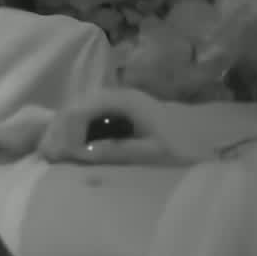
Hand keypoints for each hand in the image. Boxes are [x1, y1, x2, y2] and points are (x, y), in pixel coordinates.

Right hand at [39, 87, 202, 165]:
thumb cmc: (185, 153)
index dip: (64, 131)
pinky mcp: (119, 120)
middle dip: (57, 131)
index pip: (81, 108)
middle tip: (46, 158)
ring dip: (62, 133)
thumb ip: (118, 152)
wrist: (209, 153)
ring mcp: (118, 107)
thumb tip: (80, 153)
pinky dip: (72, 136)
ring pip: (77, 114)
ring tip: (52, 157)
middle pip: (75, 107)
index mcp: (127, 100)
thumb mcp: (155, 155)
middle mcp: (119, 97)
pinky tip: (67, 154)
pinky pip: (86, 122)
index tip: (56, 157)